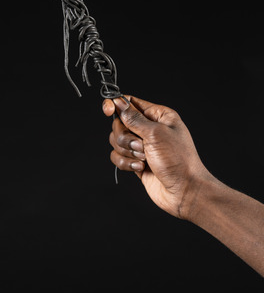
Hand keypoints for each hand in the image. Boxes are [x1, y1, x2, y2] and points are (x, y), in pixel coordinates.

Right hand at [102, 95, 210, 218]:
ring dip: (127, 151)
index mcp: (158, 115)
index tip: (107, 110)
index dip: (116, 104)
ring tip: (144, 159)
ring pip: (116, 140)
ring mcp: (142, 145)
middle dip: (125, 137)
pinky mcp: (136, 161)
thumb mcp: (155, 134)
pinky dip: (126, 162)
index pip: (130, 102)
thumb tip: (119, 102)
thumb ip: (134, 118)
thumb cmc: (178, 160)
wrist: (184, 190)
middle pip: (119, 123)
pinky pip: (118, 156)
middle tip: (140, 146)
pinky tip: (141, 168)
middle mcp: (149, 128)